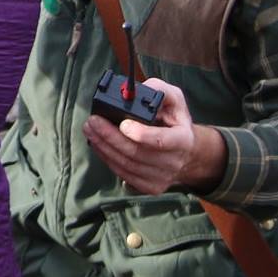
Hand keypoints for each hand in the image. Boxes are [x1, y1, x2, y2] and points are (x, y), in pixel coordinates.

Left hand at [82, 79, 225, 194]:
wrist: (186, 152)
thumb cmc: (175, 121)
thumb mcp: (174, 99)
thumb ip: (159, 89)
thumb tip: (137, 91)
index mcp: (183, 140)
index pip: (161, 140)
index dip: (141, 134)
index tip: (123, 123)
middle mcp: (173, 162)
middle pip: (136, 153)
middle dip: (110, 136)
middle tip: (93, 121)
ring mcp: (162, 178)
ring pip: (126, 165)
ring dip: (104, 147)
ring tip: (90, 130)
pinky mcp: (150, 186)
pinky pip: (123, 174)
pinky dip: (107, 158)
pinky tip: (98, 145)